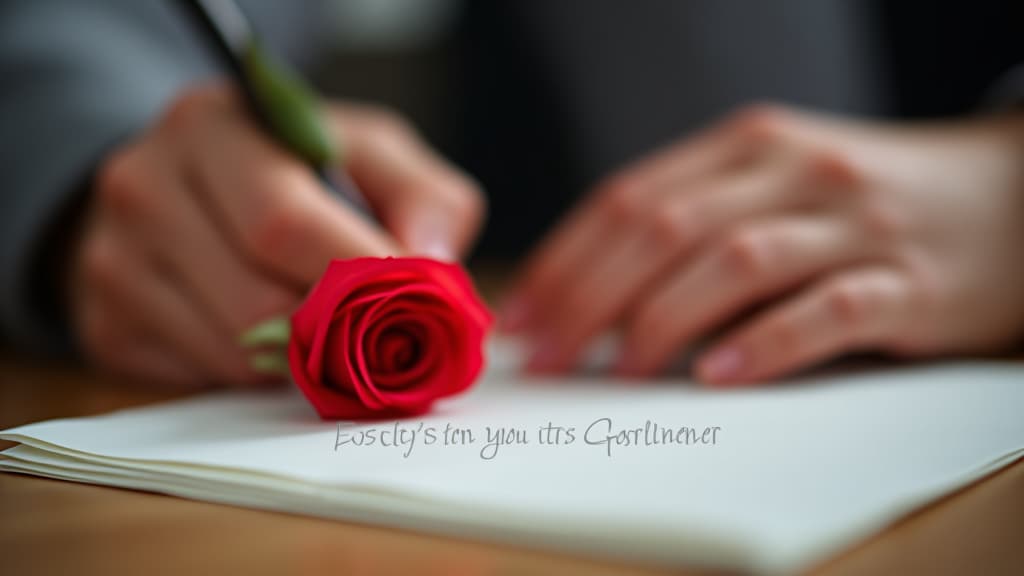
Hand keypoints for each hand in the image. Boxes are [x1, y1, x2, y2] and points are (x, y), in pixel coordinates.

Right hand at [71, 84, 482, 386]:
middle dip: (339, 331)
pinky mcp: (108, 325)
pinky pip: (206, 379)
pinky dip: (258, 374)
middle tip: (390, 336)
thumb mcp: (367, 151)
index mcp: (211, 127)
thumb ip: (421, 196)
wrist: (180, 188)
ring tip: (334, 328)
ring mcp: (114, 261)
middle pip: (257, 301)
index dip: (360, 276)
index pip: (284, 222)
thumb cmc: (293, 170)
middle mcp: (145, 188)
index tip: (422, 305)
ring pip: (235, 354)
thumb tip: (434, 269)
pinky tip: (276, 339)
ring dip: (303, 358)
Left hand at [504, 104, 1023, 382]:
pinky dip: (765, 343)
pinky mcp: (908, 280)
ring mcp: (853, 222)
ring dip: (659, 321)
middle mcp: (793, 171)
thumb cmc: (868, 200)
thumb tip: (596, 296)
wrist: (1006, 197)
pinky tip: (716, 377)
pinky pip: (825, 308)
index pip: (630, 198)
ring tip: (618, 372)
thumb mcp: (777, 183)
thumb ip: (697, 221)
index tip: (523, 318)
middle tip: (547, 358)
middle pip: (664, 229)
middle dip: (588, 298)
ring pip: (733, 262)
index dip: (566, 261)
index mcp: (748, 145)